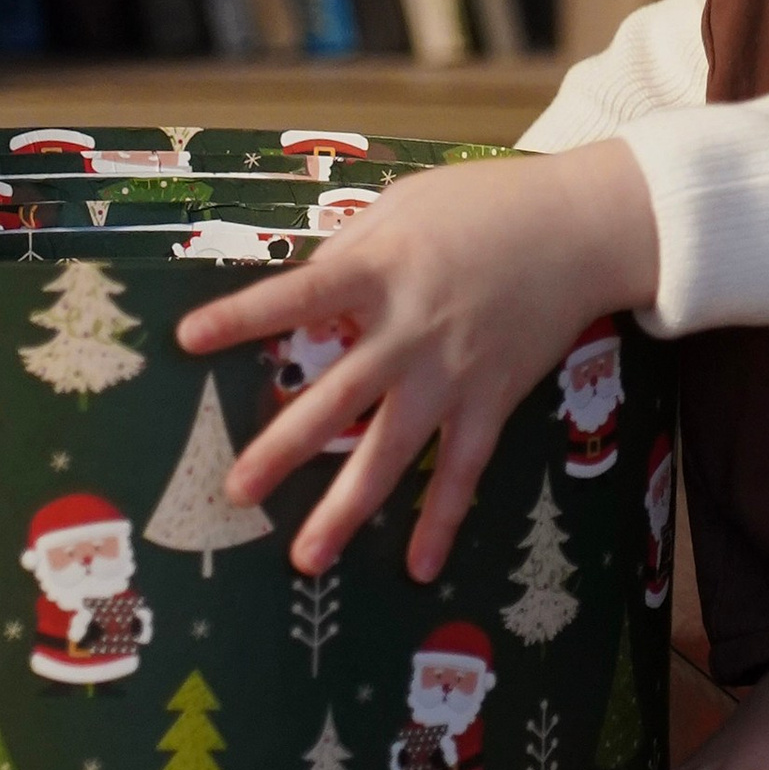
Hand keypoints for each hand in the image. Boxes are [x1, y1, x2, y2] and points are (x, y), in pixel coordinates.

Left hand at [175, 143, 659, 585]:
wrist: (580, 228)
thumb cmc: (486, 205)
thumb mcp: (407, 203)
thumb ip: (352, 247)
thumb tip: (305, 285)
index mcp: (382, 271)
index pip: (300, 296)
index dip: (244, 317)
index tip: (188, 341)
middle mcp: (410, 331)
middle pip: (337, 398)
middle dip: (284, 447)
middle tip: (235, 492)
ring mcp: (452, 374)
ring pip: (391, 451)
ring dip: (346, 508)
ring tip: (305, 558)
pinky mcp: (492, 400)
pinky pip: (462, 470)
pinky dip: (441, 519)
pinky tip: (419, 567)